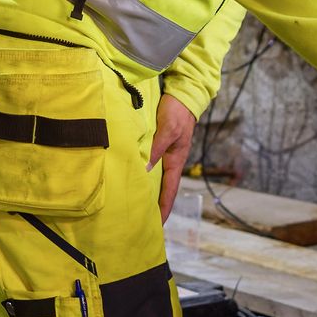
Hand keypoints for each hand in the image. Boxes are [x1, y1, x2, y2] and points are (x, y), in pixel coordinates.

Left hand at [147, 93, 196, 221]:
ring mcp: (165, 152)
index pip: (170, 190)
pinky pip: (150, 163)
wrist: (183, 93)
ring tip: (136, 203)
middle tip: (144, 220)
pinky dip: (144, 173)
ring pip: (155, 176)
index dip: (164, 207)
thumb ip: (156, 149)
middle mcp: (171, 159)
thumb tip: (145, 169)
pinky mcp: (158, 143)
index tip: (159, 224)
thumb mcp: (167, 130)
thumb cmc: (177, 112)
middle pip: (163, 186)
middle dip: (156, 204)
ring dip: (148, 189)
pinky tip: (133, 176)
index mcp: (176, 159)